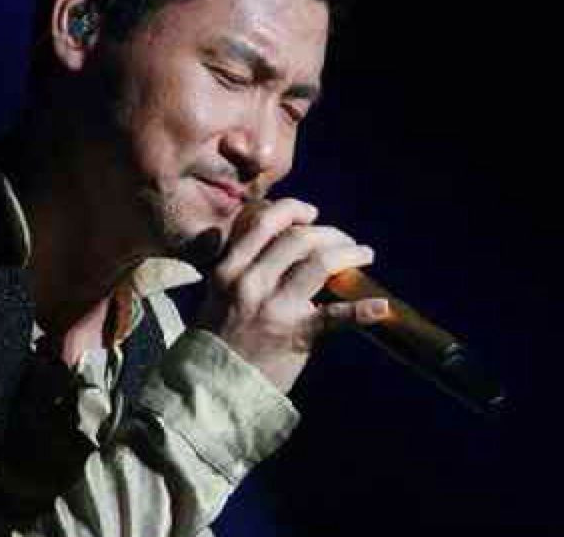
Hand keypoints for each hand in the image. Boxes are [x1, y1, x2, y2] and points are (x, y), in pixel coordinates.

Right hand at [198, 199, 388, 392]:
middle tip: (344, 240)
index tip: (310, 213)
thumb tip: (281, 241)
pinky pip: (335, 316)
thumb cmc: (218, 337)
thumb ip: (242, 265)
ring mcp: (274, 307)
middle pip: (299, 239)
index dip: (293, 209)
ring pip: (320, 263)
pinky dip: (362, 310)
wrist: (213, 387)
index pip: (264, 223)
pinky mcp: (295, 334)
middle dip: (330, 233)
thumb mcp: (218, 292)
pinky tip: (383, 308)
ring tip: (364, 255)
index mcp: (230, 268)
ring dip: (349, 254)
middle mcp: (250, 281)